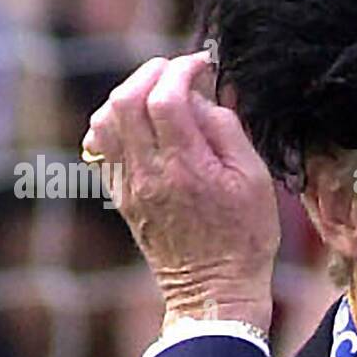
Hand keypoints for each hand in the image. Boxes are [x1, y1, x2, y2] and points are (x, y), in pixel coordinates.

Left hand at [83, 52, 278, 332]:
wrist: (214, 291)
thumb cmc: (246, 237)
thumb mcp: (255, 180)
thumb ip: (228, 130)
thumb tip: (204, 97)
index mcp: (186, 167)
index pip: (166, 97)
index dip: (181, 70)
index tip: (201, 64)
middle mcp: (149, 174)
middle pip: (126, 100)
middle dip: (151, 73)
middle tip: (177, 71)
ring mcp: (129, 186)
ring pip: (105, 120)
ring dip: (128, 95)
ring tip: (156, 93)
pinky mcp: (120, 198)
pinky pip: (101, 147)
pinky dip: (115, 123)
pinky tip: (139, 123)